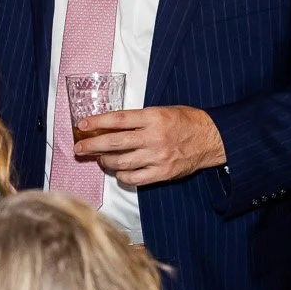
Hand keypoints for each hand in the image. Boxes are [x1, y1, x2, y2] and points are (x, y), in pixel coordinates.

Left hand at [72, 106, 225, 185]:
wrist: (211, 138)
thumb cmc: (185, 122)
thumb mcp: (162, 111)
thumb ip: (138, 119)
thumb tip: (109, 126)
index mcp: (153, 118)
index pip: (118, 120)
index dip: (97, 122)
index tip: (82, 125)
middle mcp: (154, 137)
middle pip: (114, 143)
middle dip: (92, 146)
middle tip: (79, 148)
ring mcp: (158, 157)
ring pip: (121, 162)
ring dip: (105, 161)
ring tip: (100, 158)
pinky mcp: (162, 173)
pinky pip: (133, 178)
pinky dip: (122, 175)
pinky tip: (118, 171)